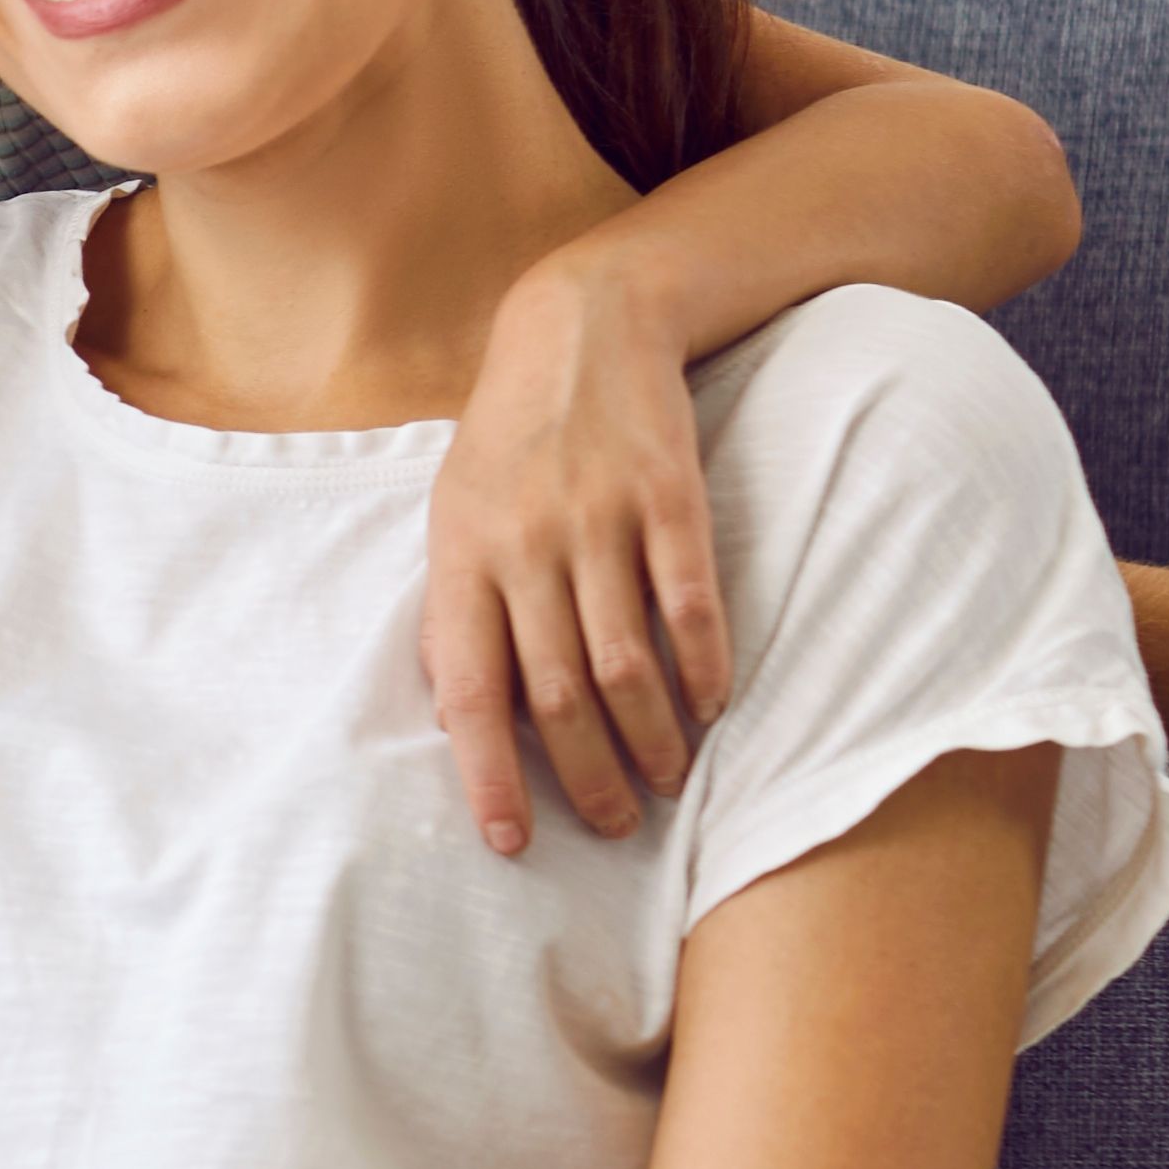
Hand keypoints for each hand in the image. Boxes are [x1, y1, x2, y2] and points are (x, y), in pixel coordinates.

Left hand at [428, 254, 733, 852]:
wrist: (581, 325)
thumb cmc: (510, 439)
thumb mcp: (456, 513)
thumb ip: (460, 607)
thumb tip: (459, 714)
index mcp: (460, 555)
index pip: (466, 692)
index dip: (487, 776)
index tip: (511, 843)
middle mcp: (525, 544)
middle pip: (555, 696)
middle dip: (586, 779)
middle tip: (613, 827)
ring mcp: (598, 519)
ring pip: (625, 664)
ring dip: (651, 739)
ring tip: (668, 781)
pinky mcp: (669, 497)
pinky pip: (689, 604)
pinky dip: (704, 668)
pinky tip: (712, 707)